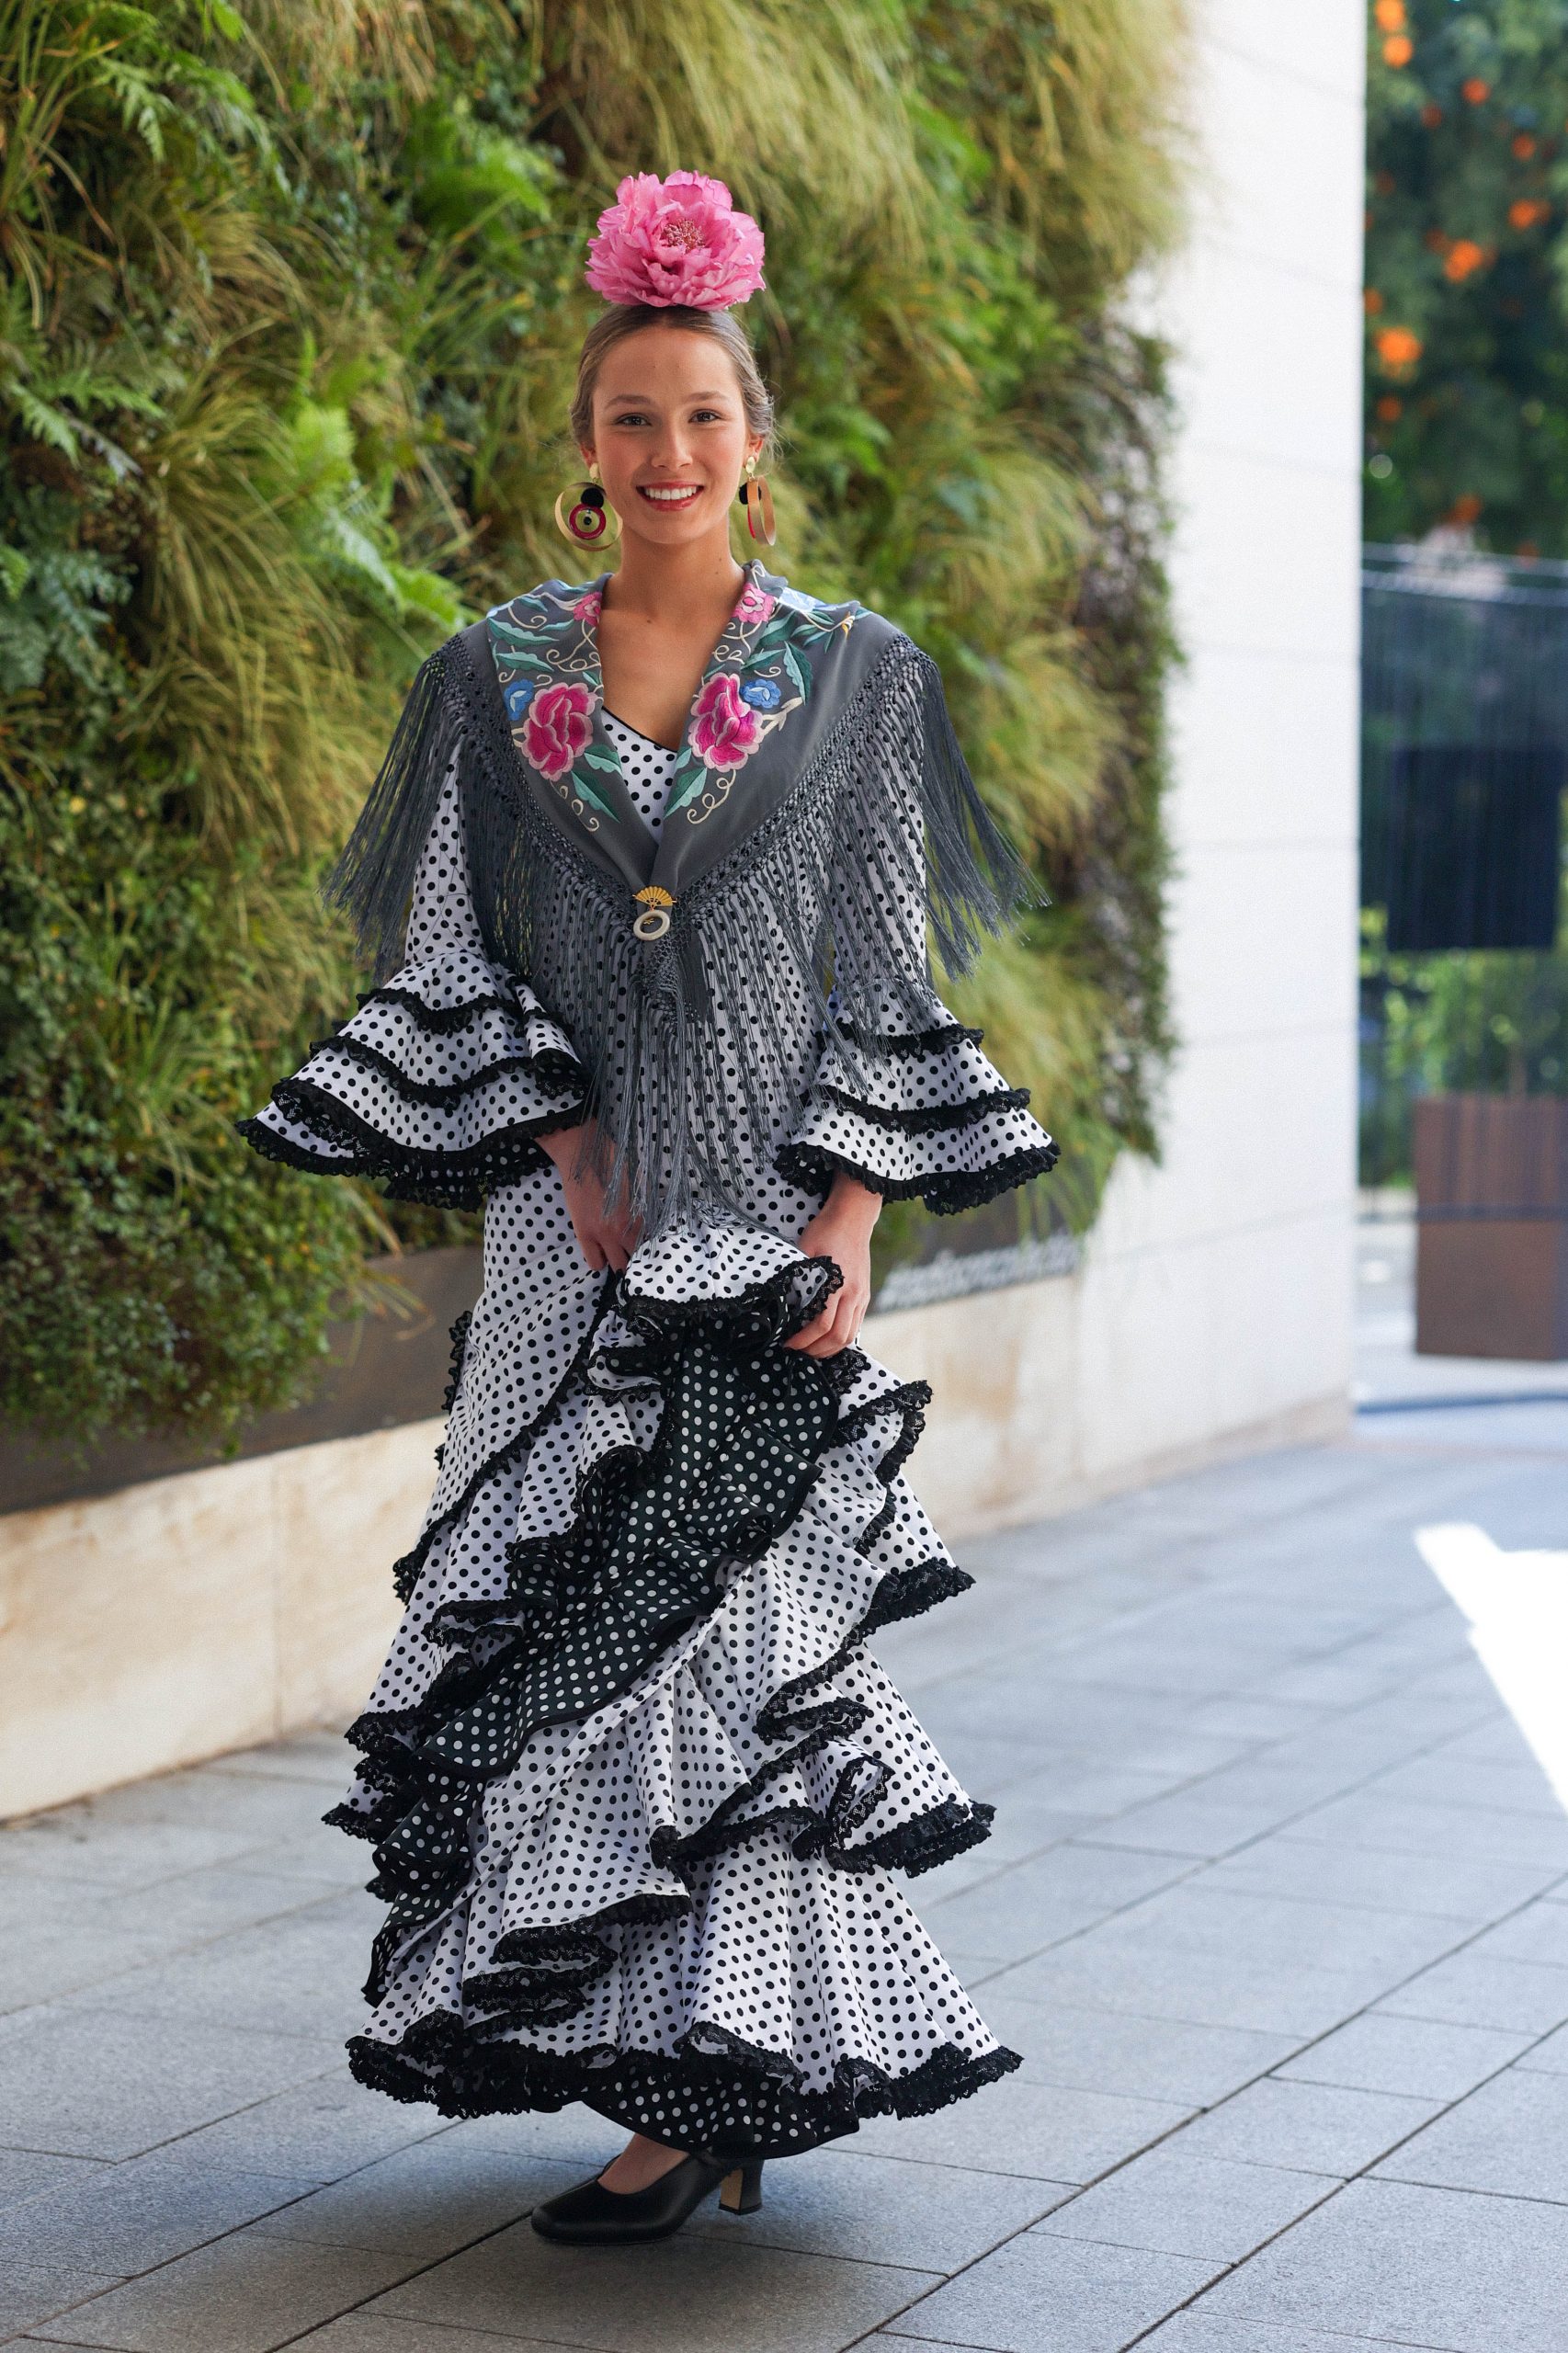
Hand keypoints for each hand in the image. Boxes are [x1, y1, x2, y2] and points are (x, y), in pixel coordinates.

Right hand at [540, 1120, 642, 1272]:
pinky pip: (594, 1263)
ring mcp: (603, 1235)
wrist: (582, 1155)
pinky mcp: (584, 1234)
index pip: (652, 1244)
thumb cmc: (613, 1161)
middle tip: (632, 1251)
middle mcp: (625, 1229)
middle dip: (637, 1257)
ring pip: (618, 1266)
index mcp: (641, 1215)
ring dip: (619, 1261)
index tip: (647, 1245)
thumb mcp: (640, 1181)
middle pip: (637, 1259)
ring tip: (616, 1252)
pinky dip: (599, 1261)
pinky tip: (600, 1251)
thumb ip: (646, 1204)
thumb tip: (651, 1219)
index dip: (650, 1246)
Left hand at [785, 1171, 880, 1356]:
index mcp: (837, 1283)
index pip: (822, 1324)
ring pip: (850, 1335)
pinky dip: (841, 1338)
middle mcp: (853, 1293)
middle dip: (817, 1350)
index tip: (788, 1343)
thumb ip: (796, 1276)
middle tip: (798, 1352)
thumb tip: (781, 1301)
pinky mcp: (864, 1295)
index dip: (804, 1339)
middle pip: (839, 1337)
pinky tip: (826, 1339)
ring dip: (830, 1348)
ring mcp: (861, 1296)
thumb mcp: (804, 1250)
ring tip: (811, 1350)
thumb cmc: (825, 1231)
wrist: (853, 1218)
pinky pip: (855, 1325)